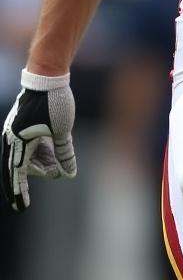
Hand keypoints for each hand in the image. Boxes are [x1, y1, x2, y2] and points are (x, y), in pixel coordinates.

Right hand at [2, 71, 76, 211]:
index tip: (21, 207)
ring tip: (57, 166)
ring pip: (28, 154)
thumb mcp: (62, 130)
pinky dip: (41, 150)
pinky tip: (54, 154)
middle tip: (55, 175)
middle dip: (39, 171)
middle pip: (23, 165)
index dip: (20, 191)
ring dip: (42, 161)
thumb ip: (63, 153)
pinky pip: (30, 143)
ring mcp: (17, 130)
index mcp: (17, 142)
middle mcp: (12, 138)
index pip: (17, 173)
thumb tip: (68, 173)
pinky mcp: (25, 124)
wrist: (47, 76)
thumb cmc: (54, 102)